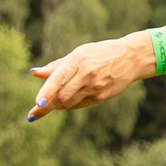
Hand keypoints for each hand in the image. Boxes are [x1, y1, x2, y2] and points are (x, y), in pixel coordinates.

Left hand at [27, 34, 150, 120]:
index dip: (47, 92)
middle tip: (35, 111)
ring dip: (57, 105)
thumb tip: (35, 74)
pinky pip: (80, 104)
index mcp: (78, 60)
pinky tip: (67, 101)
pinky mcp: (102, 96)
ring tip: (50, 104)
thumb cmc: (100, 54)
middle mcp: (86, 74)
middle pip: (62, 95)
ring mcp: (95, 86)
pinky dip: (70, 104)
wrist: (131, 58)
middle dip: (47, 104)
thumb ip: (56, 66)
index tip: (37, 104)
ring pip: (69, 102)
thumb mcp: (79, 54)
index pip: (58, 78)